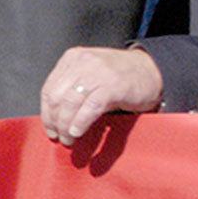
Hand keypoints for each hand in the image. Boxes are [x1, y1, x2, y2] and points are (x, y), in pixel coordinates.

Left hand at [41, 46, 163, 145]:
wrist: (151, 70)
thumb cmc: (119, 77)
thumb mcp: (90, 75)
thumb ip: (72, 89)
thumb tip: (56, 118)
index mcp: (72, 59)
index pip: (48, 88)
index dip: (46, 112)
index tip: (49, 128)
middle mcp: (82, 62)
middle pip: (56, 96)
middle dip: (54, 121)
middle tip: (58, 137)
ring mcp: (97, 73)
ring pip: (70, 102)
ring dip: (66, 126)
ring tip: (68, 139)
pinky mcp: (112, 85)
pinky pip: (90, 107)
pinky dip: (80, 122)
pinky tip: (78, 132)